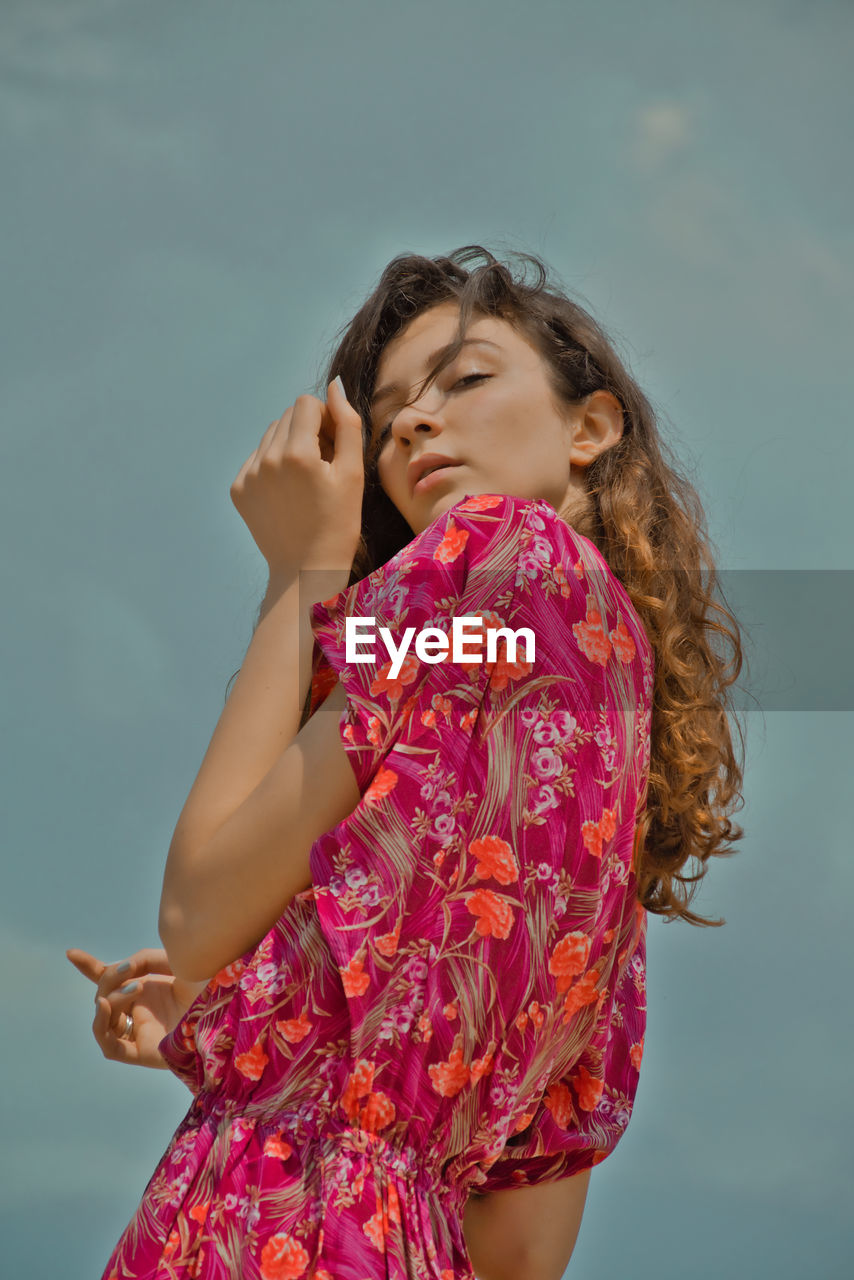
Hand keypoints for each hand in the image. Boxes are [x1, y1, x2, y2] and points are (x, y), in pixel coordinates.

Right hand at [65, 946, 206, 1069]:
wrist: (230, 1007)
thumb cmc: (210, 983)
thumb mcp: (173, 960)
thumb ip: (142, 960)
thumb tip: (119, 972)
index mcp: (149, 988)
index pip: (112, 980)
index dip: (90, 967)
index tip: (70, 953)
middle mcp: (142, 1010)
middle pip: (105, 996)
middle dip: (109, 980)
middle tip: (130, 971)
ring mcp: (141, 1031)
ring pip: (106, 1020)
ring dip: (112, 999)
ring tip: (135, 988)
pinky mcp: (143, 1053)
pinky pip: (111, 1046)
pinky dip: (103, 1027)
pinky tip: (108, 1007)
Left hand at [230, 377, 364, 578]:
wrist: (306, 570)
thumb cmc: (339, 523)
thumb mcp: (353, 473)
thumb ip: (346, 424)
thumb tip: (335, 386)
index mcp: (297, 453)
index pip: (306, 404)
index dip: (325, 419)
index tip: (333, 447)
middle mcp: (266, 460)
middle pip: (287, 417)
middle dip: (307, 431)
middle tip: (322, 466)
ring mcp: (248, 475)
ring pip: (271, 436)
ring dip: (289, 445)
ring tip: (305, 480)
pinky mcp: (238, 490)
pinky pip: (257, 458)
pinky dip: (273, 465)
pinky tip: (288, 492)